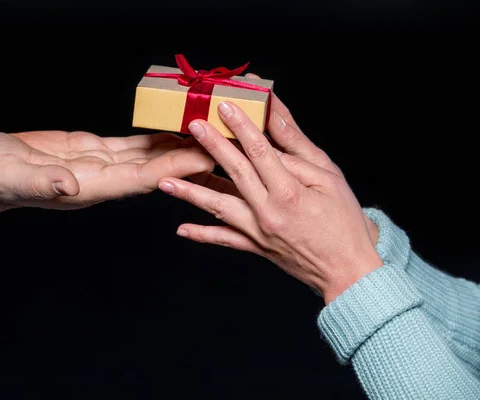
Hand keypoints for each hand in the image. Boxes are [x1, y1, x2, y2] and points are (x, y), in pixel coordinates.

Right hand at [0, 130, 213, 219]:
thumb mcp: (14, 176)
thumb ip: (43, 181)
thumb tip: (68, 185)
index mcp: (91, 186)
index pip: (142, 178)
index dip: (176, 169)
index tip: (206, 158)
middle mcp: (104, 178)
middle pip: (156, 169)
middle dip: (189, 159)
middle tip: (222, 146)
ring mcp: (101, 165)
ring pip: (149, 157)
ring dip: (178, 149)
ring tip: (209, 136)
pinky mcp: (93, 150)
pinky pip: (132, 146)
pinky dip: (155, 139)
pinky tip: (174, 130)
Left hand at [158, 97, 382, 303]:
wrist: (347, 271)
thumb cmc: (343, 222)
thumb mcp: (330, 179)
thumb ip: (299, 153)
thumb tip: (276, 125)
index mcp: (290, 192)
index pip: (260, 151)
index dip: (240, 126)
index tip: (224, 107)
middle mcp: (268, 212)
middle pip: (234, 172)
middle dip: (210, 147)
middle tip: (191, 126)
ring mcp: (258, 231)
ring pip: (218, 207)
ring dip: (190, 193)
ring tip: (165, 182)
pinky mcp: (255, 247)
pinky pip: (224, 240)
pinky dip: (202, 235)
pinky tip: (181, 229)